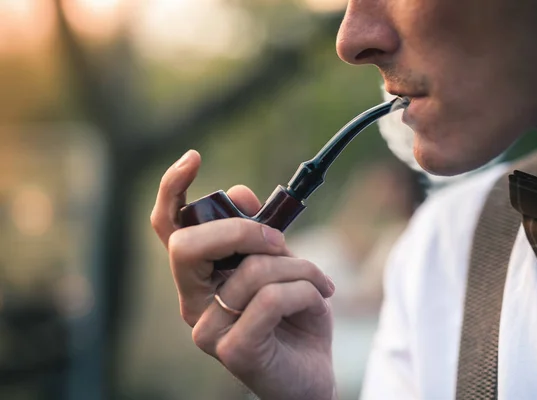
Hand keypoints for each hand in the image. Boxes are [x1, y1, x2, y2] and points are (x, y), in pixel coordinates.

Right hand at [150, 150, 337, 399]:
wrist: (312, 373)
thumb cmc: (294, 317)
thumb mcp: (281, 263)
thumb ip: (259, 232)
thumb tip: (241, 193)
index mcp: (199, 277)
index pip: (168, 229)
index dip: (173, 190)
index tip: (193, 158)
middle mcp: (192, 302)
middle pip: (188, 245)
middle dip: (243, 230)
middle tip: (280, 240)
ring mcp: (208, 329)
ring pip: (248, 270)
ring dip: (298, 267)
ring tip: (319, 282)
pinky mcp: (233, 350)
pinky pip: (271, 298)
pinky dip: (307, 290)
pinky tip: (319, 301)